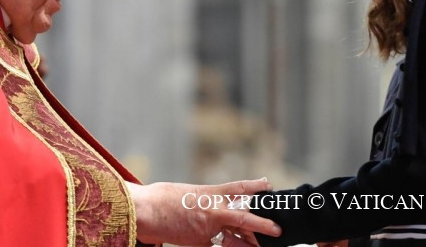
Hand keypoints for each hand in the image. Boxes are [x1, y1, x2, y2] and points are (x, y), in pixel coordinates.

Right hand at [127, 179, 280, 245]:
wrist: (147, 210)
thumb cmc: (161, 198)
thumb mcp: (186, 192)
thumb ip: (203, 200)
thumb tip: (210, 206)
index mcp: (210, 192)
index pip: (239, 188)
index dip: (256, 186)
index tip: (269, 185)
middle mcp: (213, 209)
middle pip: (245, 217)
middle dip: (263, 223)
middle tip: (278, 229)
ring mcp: (208, 228)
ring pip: (236, 237)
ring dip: (249, 243)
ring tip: (262, 245)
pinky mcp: (200, 242)